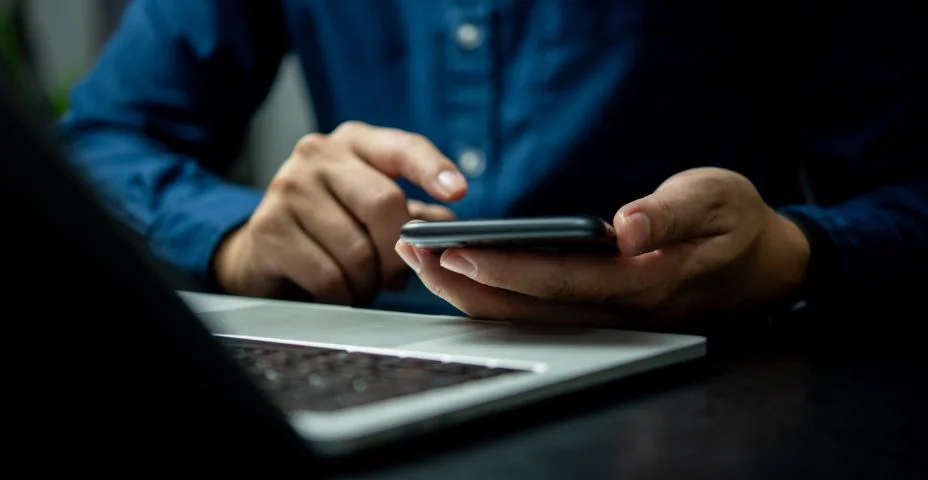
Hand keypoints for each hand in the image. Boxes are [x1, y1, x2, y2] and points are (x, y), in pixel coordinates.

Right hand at [213, 121, 466, 304]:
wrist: (264, 247)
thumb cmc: (330, 225)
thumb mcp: (371, 209)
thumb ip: (413, 214)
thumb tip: (450, 226)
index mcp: (354, 143)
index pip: (403, 148)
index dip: (432, 169)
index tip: (458, 191)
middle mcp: (318, 154)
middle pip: (383, 204)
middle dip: (398, 251)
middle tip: (396, 275)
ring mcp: (288, 188)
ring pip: (357, 250)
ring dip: (369, 281)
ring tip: (362, 282)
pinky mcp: (269, 229)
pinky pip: (328, 277)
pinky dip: (343, 295)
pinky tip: (337, 291)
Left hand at [396, 168, 809, 325]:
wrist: (766, 267)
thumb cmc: (738, 224)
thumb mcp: (718, 199)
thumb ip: (671, 212)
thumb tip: (624, 227)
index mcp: (646, 282)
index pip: (561, 280)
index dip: (505, 268)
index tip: (455, 251)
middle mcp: (621, 311)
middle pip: (530, 308)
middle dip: (465, 284)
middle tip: (413, 254)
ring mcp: (610, 318)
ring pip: (528, 317)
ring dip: (471, 294)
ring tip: (423, 262)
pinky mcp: (603, 313)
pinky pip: (540, 313)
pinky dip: (496, 297)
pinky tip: (463, 277)